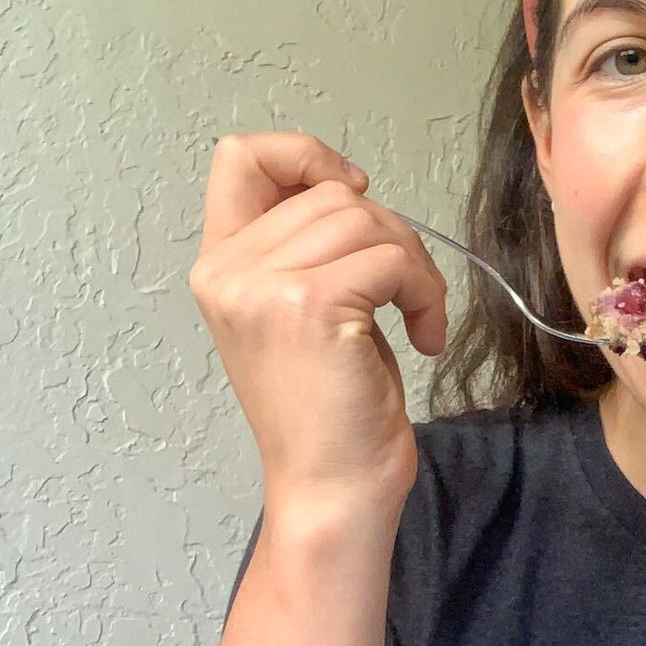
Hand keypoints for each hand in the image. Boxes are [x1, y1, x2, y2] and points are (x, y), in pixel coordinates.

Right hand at [188, 130, 448, 515]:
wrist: (331, 491)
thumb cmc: (331, 415)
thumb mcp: (304, 314)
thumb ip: (307, 248)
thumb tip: (351, 188)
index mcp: (220, 266)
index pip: (240, 157)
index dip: (306, 154)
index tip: (357, 191)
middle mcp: (228, 270)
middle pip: (330, 192)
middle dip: (390, 233)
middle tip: (408, 294)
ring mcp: (262, 286)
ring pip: (365, 219)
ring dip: (413, 265)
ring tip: (419, 319)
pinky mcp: (309, 306)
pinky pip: (392, 260)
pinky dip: (424, 293)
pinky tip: (424, 337)